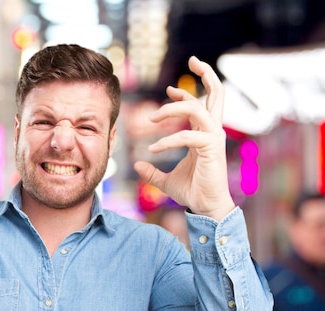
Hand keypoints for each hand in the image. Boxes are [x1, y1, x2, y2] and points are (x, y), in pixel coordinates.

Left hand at [133, 56, 234, 221]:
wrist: (206, 208)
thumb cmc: (192, 192)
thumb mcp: (166, 181)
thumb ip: (152, 172)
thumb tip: (137, 165)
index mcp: (205, 134)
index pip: (201, 103)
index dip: (185, 92)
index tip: (169, 88)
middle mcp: (212, 131)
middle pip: (217, 93)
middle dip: (207, 73)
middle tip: (191, 59)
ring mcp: (214, 139)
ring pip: (197, 109)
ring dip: (173, 108)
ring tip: (151, 118)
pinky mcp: (211, 150)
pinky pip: (188, 136)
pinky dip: (168, 140)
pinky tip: (153, 150)